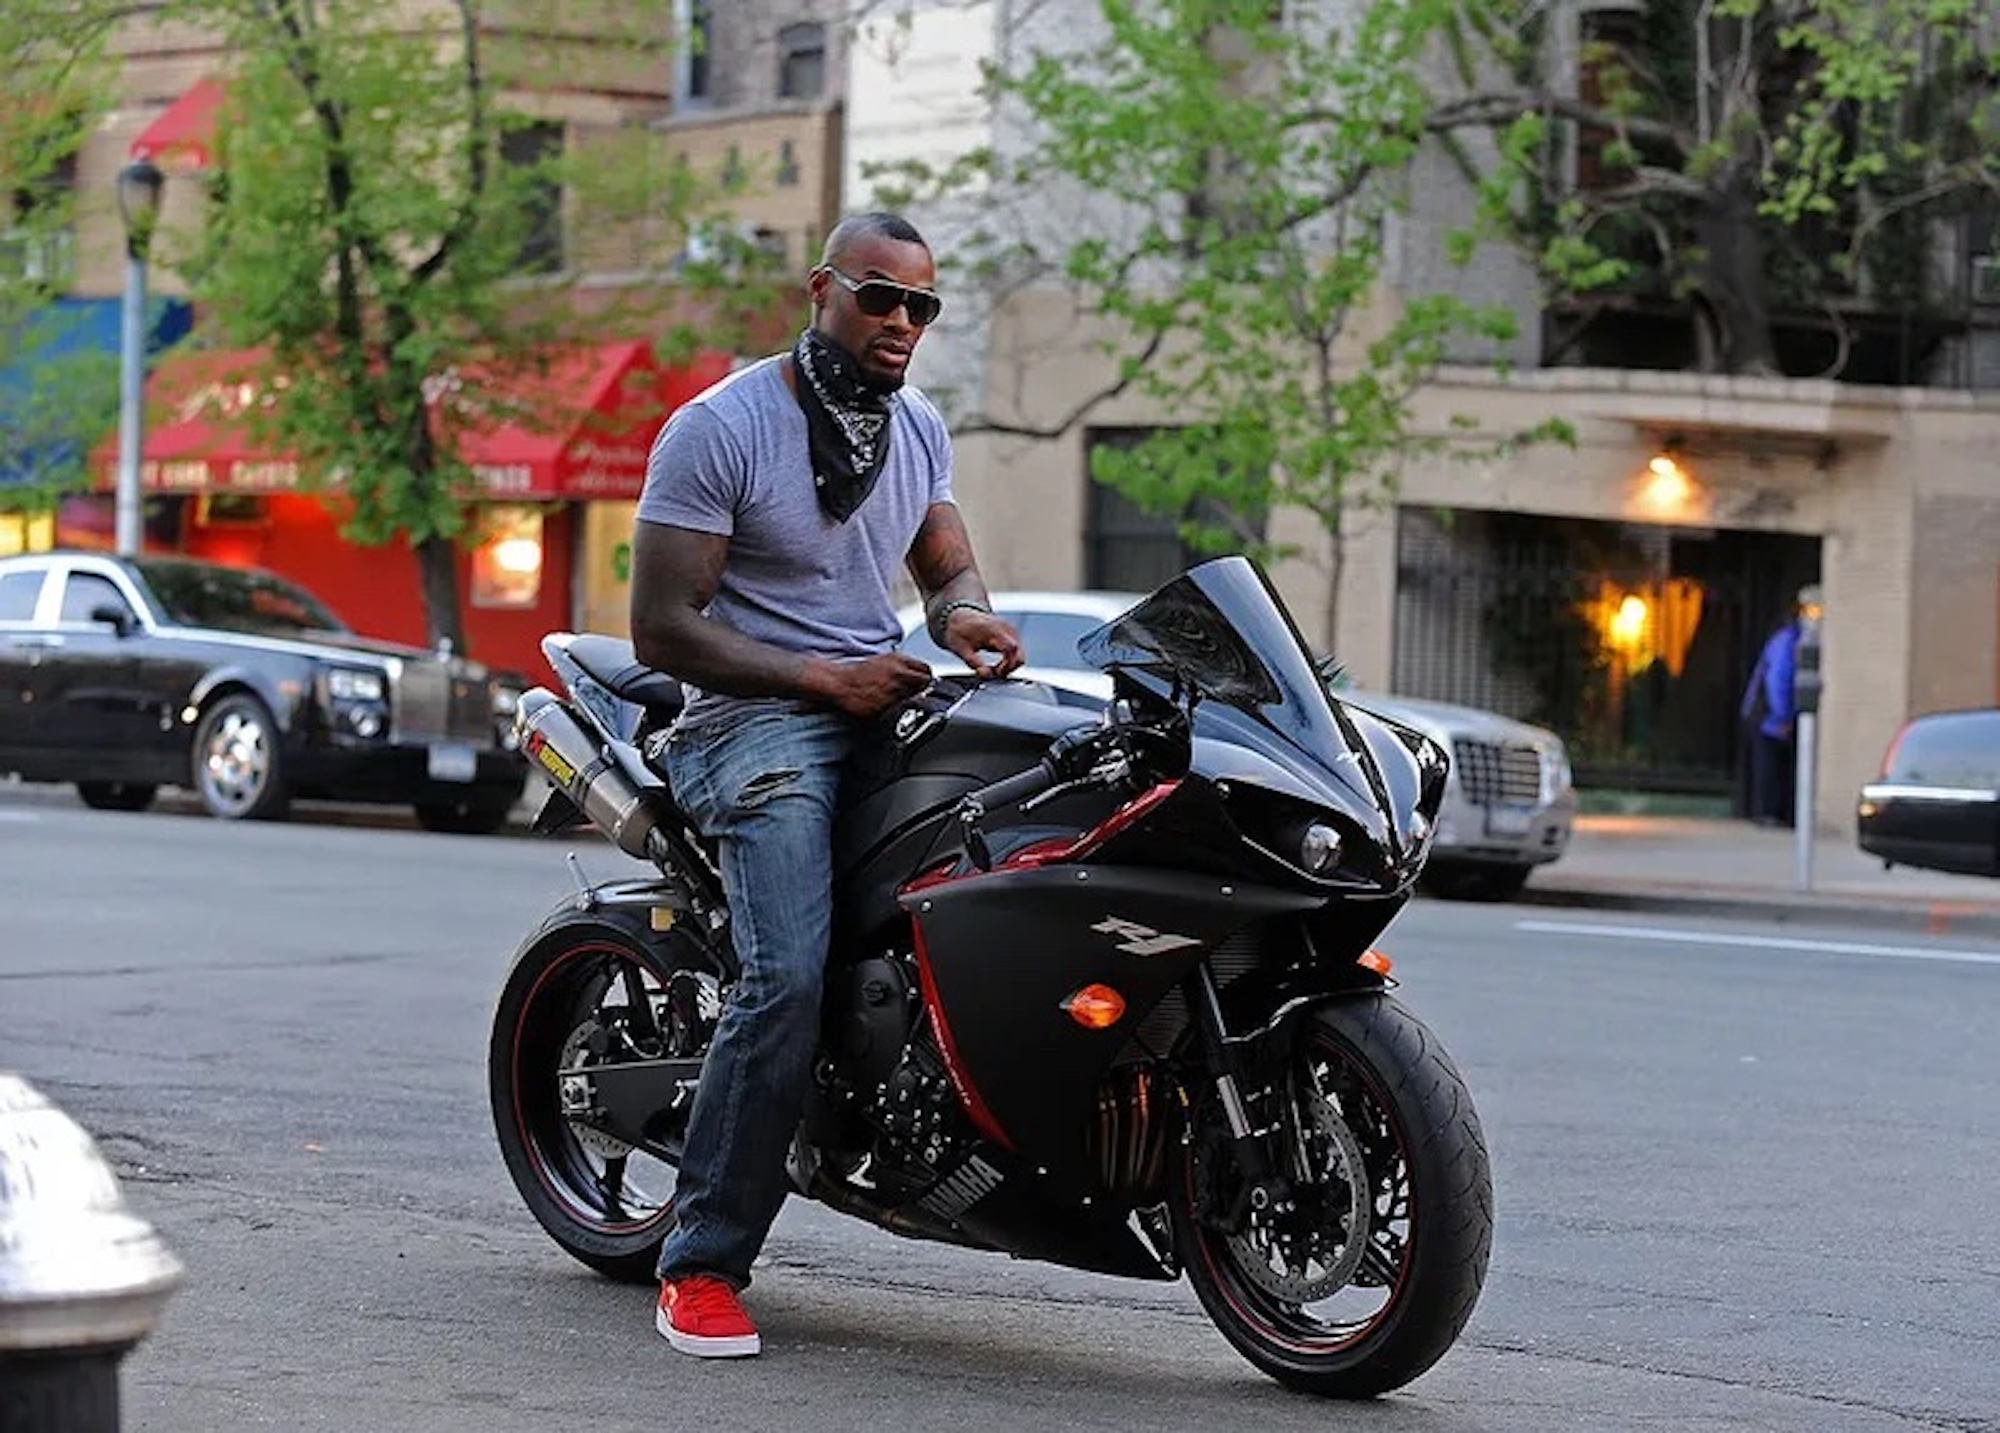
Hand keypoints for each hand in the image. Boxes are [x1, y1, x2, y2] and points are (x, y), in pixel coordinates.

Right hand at [810, 652, 933, 717]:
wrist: (840, 683)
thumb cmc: (858, 673)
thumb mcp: (884, 661)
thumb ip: (903, 667)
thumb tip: (919, 676)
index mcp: (899, 661)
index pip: (926, 671)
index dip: (926, 678)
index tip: (925, 683)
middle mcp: (900, 675)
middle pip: (925, 686)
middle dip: (923, 690)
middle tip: (916, 695)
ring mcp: (894, 692)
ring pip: (914, 700)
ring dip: (911, 702)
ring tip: (899, 701)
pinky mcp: (887, 707)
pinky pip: (900, 712)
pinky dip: (898, 712)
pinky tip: (889, 708)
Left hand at [944, 608, 1024, 679]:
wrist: (962, 617)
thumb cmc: (960, 631)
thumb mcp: (961, 649)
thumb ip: (974, 663)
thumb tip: (986, 674)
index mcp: (994, 630)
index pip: (1011, 649)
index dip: (1006, 665)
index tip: (995, 672)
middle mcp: (1007, 629)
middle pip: (1019, 655)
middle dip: (1009, 668)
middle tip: (994, 673)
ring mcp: (1012, 631)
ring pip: (1020, 655)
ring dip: (1009, 665)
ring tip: (994, 668)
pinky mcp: (1013, 634)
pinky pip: (1018, 652)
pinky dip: (1010, 660)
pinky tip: (998, 663)